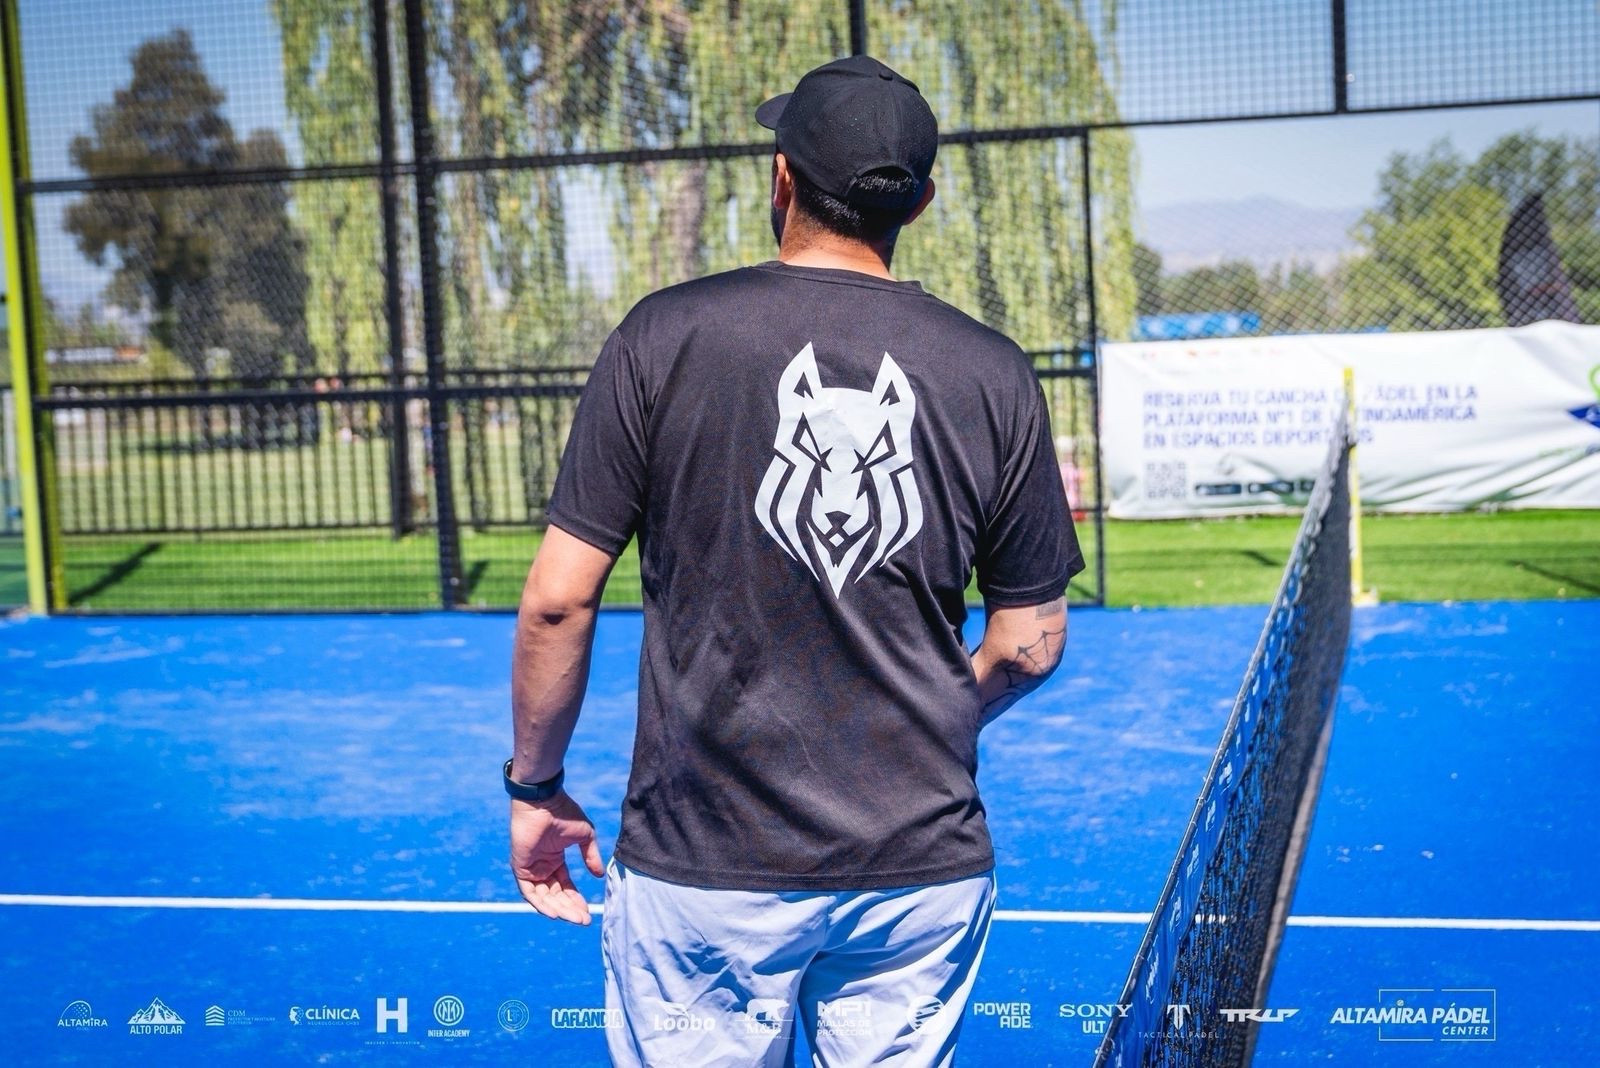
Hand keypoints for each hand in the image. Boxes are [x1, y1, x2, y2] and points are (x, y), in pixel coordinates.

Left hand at [509, 792, 604, 924]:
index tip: (588, 912)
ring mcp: (530, 868)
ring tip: (574, 918)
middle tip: (583, 920)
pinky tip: (554, 912)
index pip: (565, 886)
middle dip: (569, 909)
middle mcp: (542, 866)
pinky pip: (529, 892)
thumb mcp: (585, 836)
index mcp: (555, 859)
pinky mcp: (520, 867)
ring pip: (543, 897)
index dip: (576, 900)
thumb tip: (599, 875)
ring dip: (558, 909)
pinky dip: (540, 903)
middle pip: (556, 895)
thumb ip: (591, 856)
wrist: (544, 801)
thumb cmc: (564, 813)